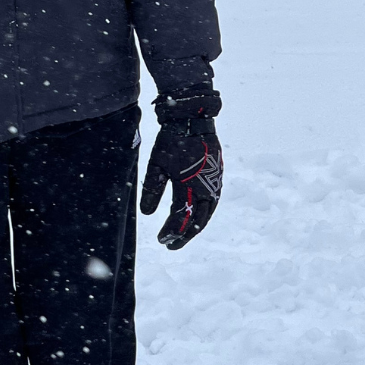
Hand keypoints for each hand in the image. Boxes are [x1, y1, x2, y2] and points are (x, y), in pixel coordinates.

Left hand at [139, 114, 222, 250]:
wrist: (193, 119)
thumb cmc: (172, 141)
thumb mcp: (156, 164)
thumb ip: (152, 189)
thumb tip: (147, 213)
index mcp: (189, 186)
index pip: (181, 218)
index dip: (171, 232)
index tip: (161, 240)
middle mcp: (206, 188)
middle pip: (197, 221)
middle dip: (185, 235)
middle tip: (172, 245)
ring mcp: (214, 183)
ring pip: (207, 213)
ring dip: (196, 227)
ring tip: (185, 235)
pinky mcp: (217, 177)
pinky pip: (213, 203)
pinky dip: (204, 214)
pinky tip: (197, 217)